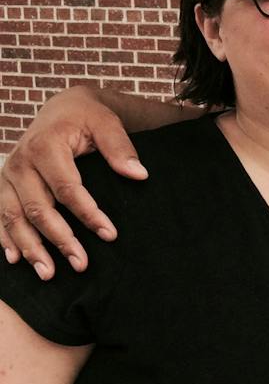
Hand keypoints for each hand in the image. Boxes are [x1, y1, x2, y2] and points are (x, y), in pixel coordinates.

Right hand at [0, 87, 146, 277]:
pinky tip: (16, 260)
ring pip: (13, 217)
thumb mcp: (107, 123)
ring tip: (49, 274)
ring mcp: (8, 175)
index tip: (110, 235)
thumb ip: (120, 148)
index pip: (67, 189)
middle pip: (37, 209)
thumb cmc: (87, 118)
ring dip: (30, 248)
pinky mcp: (3, 185)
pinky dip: (5, 238)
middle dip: (59, 240)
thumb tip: (139, 175)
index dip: (88, 214)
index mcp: (45, 147)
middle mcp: (20, 162)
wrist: (60, 109)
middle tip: (81, 265)